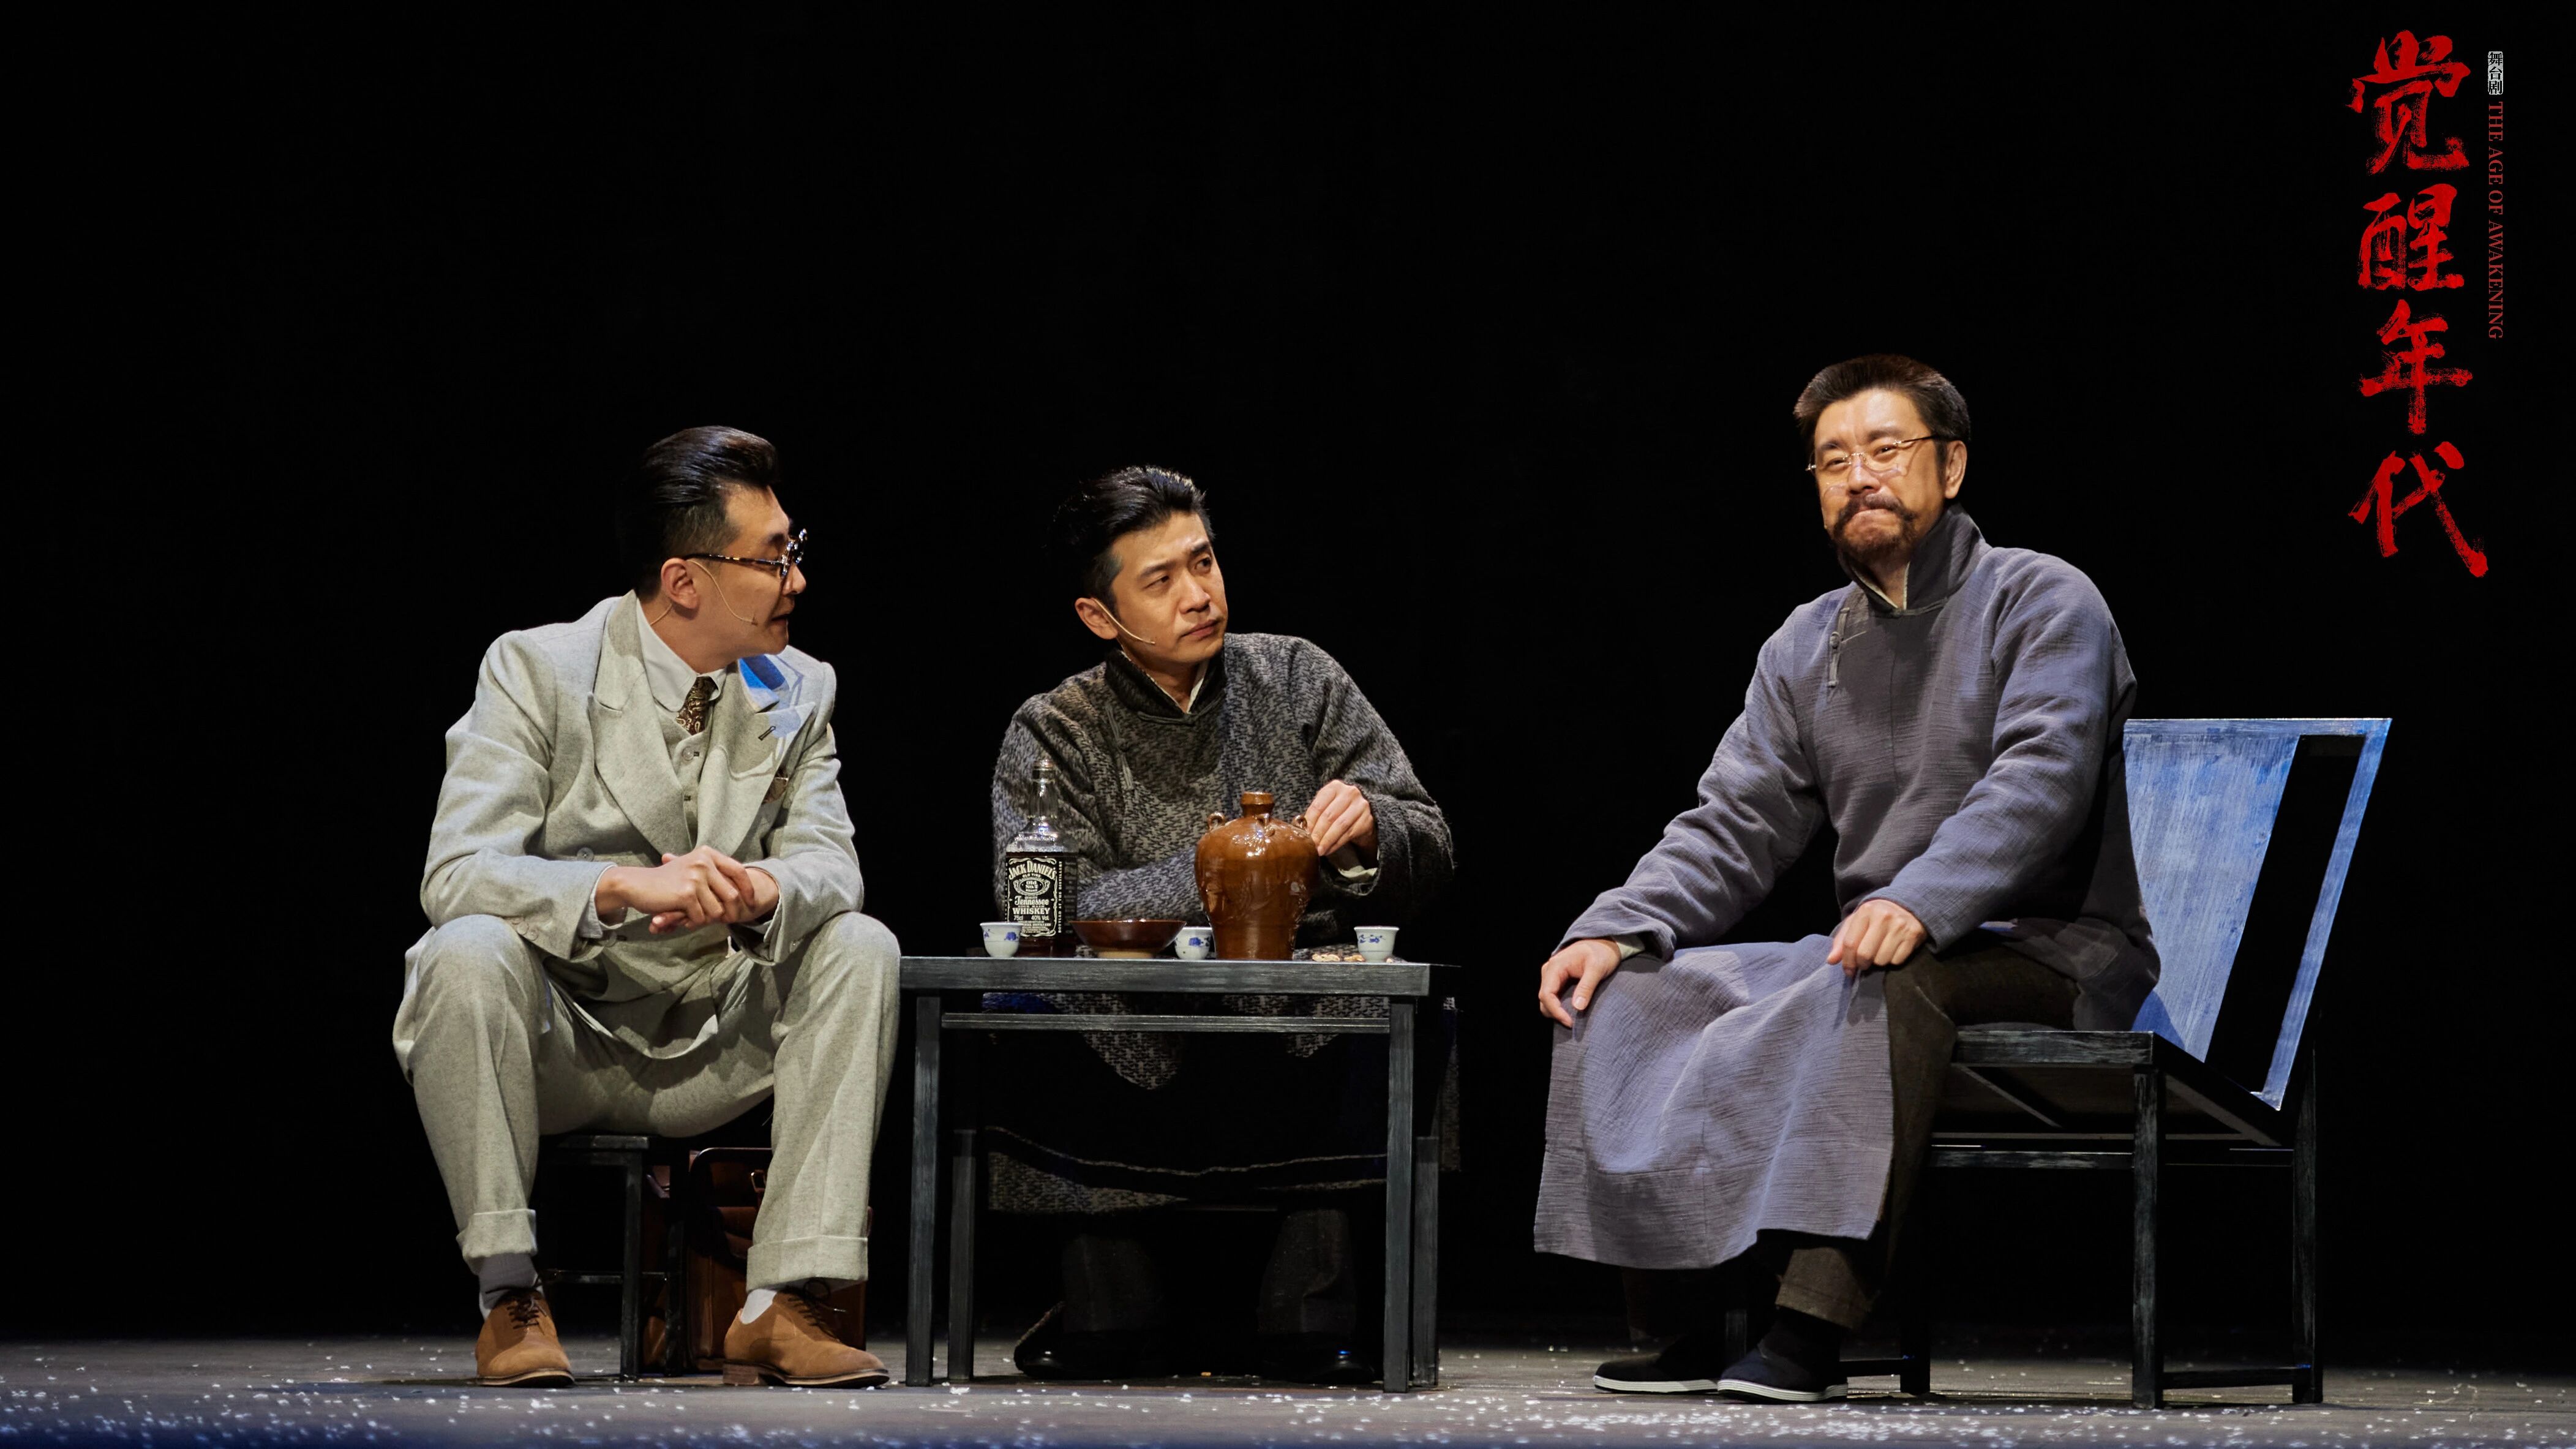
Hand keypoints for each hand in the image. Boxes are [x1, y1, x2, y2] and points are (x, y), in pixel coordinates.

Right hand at [598, 848, 776, 934]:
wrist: (637, 885)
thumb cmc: (666, 881)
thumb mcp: (691, 869)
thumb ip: (713, 875)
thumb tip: (742, 892)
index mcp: (707, 854)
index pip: (739, 871)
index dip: (748, 889)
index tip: (752, 903)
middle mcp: (703, 862)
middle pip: (732, 895)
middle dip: (732, 912)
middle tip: (728, 921)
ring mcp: (695, 878)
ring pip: (717, 910)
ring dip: (708, 919)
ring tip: (695, 917)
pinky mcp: (686, 894)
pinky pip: (701, 917)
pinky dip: (694, 922)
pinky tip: (684, 919)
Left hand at [1305, 779, 1377, 858]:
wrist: (1362, 813)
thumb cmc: (1339, 809)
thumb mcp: (1326, 805)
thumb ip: (1315, 814)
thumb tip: (1300, 830)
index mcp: (1335, 787)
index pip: (1318, 805)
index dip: (1309, 822)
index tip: (1303, 835)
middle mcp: (1350, 793)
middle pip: (1329, 816)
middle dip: (1318, 833)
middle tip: (1310, 846)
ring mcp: (1361, 806)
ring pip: (1340, 826)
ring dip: (1327, 840)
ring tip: (1319, 850)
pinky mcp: (1367, 820)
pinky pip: (1349, 834)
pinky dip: (1336, 844)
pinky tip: (1329, 849)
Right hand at [1537, 937, 1623, 1027]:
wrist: (1603, 943)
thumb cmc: (1601, 953)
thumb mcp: (1597, 968)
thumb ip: (1586, 987)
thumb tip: (1577, 1008)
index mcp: (1555, 966)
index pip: (1546, 994)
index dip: (1556, 1011)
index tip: (1570, 1022)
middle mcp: (1549, 971)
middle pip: (1544, 999)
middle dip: (1556, 1014)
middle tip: (1574, 1024)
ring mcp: (1551, 976)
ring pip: (1547, 1000)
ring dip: (1557, 1011)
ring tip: (1574, 1019)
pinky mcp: (1557, 980)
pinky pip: (1553, 997)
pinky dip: (1560, 1007)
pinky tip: (1573, 1012)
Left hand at [1826, 898, 1926, 975]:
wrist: (1906, 905)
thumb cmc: (1875, 917)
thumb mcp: (1856, 922)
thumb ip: (1841, 940)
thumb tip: (1831, 960)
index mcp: (1866, 911)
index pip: (1850, 943)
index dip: (1847, 961)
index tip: (1848, 970)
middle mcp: (1883, 916)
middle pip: (1865, 954)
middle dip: (1862, 964)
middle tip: (1863, 964)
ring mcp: (1900, 926)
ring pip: (1882, 960)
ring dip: (1878, 962)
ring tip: (1879, 952)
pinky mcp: (1913, 935)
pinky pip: (1897, 961)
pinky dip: (1892, 960)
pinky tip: (1892, 950)